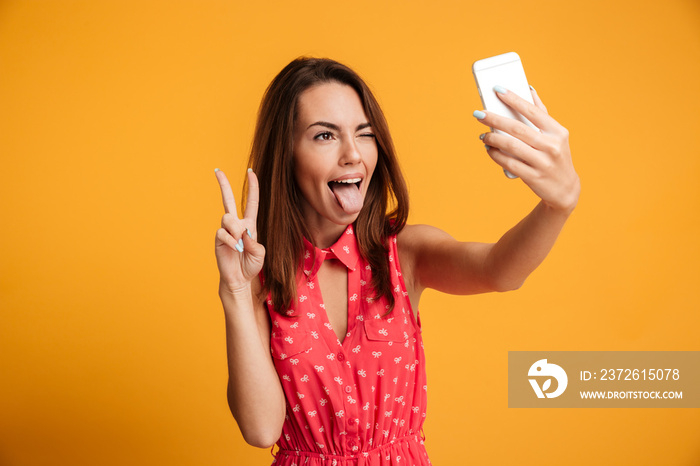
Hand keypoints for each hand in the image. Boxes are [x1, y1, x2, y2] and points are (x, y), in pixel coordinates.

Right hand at [215, 169, 264, 293]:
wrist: (240, 279)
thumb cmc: (250, 265)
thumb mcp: (260, 253)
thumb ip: (254, 241)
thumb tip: (242, 231)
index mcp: (249, 224)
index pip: (251, 202)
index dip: (252, 187)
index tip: (251, 172)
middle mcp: (236, 225)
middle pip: (229, 200)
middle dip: (224, 185)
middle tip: (217, 170)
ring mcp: (226, 231)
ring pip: (228, 218)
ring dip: (236, 230)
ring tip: (240, 245)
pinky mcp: (219, 239)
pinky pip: (223, 233)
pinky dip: (231, 241)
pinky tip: (235, 249)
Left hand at [474, 87, 579, 213]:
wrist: (565, 189)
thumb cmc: (556, 156)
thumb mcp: (556, 136)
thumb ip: (542, 114)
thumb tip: (528, 90)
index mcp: (557, 132)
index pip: (533, 111)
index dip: (514, 99)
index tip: (498, 90)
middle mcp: (552, 146)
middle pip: (517, 129)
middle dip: (495, 119)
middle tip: (479, 114)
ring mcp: (543, 163)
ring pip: (511, 146)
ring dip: (493, 139)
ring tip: (483, 134)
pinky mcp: (533, 177)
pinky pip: (509, 163)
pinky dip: (495, 155)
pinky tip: (489, 149)